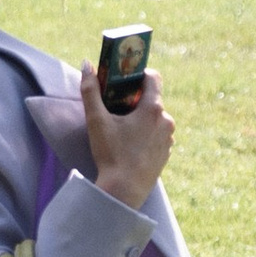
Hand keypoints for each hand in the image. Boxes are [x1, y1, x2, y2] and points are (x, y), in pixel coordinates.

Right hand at [82, 66, 172, 208]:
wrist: (124, 191)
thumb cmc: (111, 155)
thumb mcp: (96, 121)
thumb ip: (90, 91)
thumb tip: (86, 65)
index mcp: (153, 108)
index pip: (153, 77)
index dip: (139, 74)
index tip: (125, 80)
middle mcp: (166, 120)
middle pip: (152, 99)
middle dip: (135, 100)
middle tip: (116, 107)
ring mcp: (168, 138)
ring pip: (155, 118)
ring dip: (141, 119)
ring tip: (122, 129)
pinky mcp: (166, 153)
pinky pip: (157, 136)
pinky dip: (146, 135)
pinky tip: (130, 145)